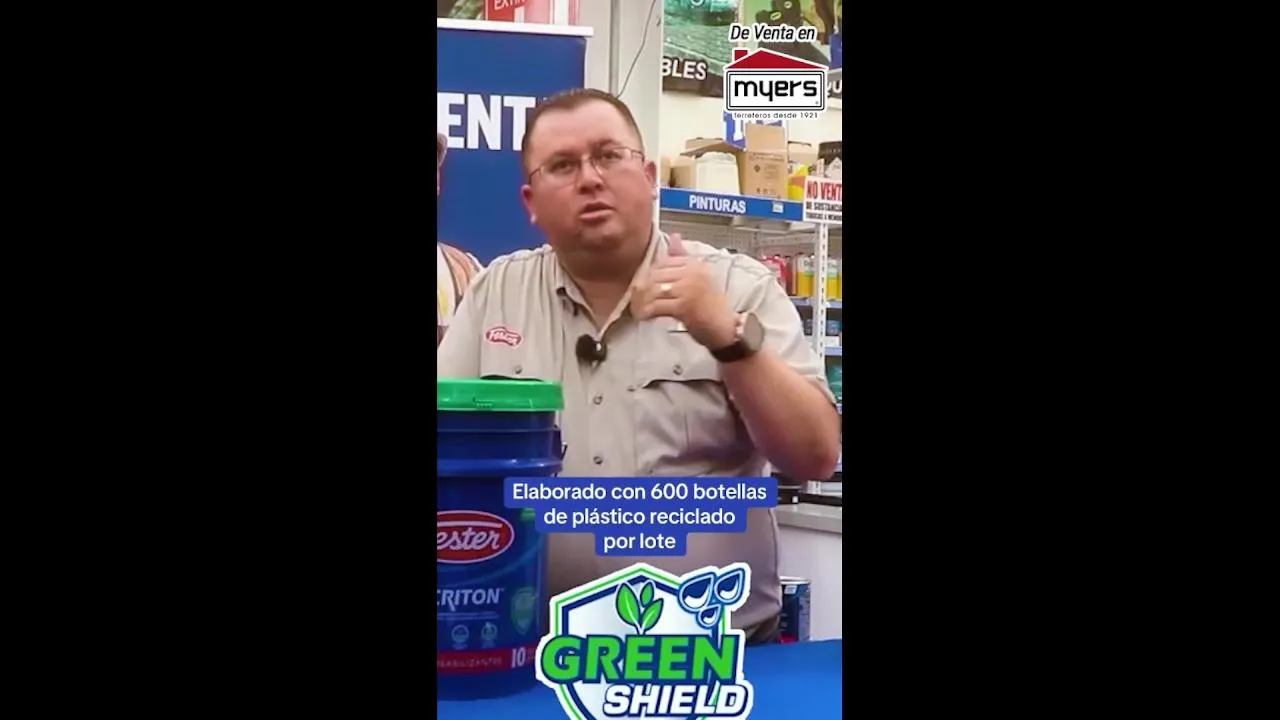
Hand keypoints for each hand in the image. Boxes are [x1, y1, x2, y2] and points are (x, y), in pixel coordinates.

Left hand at [630, 234, 738, 349]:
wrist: (725, 329)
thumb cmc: (712, 307)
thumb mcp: (700, 278)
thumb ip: (684, 258)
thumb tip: (674, 236)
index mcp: (697, 264)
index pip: (664, 261)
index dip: (651, 274)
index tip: (644, 285)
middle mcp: (694, 273)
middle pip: (656, 274)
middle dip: (643, 287)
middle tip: (635, 297)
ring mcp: (689, 288)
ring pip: (654, 289)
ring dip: (643, 300)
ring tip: (638, 307)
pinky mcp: (684, 306)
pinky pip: (657, 305)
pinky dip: (648, 311)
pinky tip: (645, 315)